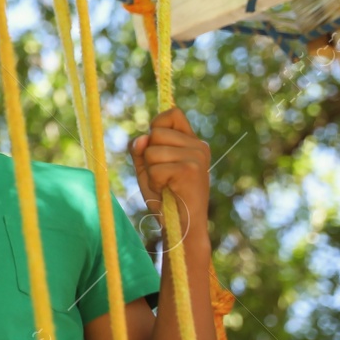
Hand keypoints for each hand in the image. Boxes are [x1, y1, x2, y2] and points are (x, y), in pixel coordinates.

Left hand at [131, 108, 211, 242]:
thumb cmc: (164, 196)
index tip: (155, 146)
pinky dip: (154, 181)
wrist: (181, 225)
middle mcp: (199, 146)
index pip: (172, 114)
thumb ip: (141, 150)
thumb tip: (142, 138)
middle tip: (161, 175)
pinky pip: (155, 168)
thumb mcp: (147, 168)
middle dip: (149, 155)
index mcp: (192, 142)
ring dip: (150, 171)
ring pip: (152, 150)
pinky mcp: (191, 169)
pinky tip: (167, 190)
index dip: (157, 126)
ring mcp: (197, 157)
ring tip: (164, 184)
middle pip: (156, 132)